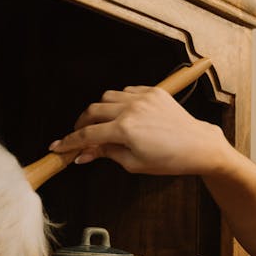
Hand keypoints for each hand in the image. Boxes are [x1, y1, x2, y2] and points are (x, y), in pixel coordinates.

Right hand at [49, 86, 226, 175]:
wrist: (198, 146)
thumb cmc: (169, 160)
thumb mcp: (134, 163)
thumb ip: (106, 154)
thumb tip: (84, 154)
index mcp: (125, 130)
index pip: (87, 135)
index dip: (69, 142)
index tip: (57, 146)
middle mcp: (130, 109)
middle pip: (92, 111)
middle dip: (82, 124)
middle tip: (79, 136)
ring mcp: (142, 97)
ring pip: (107, 97)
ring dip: (100, 111)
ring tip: (103, 125)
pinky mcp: (153, 92)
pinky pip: (126, 92)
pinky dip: (119, 102)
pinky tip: (122, 115)